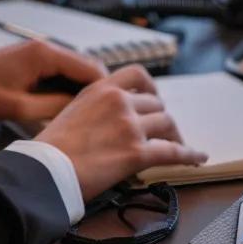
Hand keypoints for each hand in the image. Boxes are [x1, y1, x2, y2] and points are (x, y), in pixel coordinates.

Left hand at [0, 40, 106, 123]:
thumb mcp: (18, 108)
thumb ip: (54, 109)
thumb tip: (84, 115)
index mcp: (44, 53)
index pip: (91, 69)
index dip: (110, 93)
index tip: (121, 113)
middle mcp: (44, 48)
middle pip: (87, 69)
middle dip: (101, 93)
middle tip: (113, 120)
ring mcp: (38, 54)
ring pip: (74, 72)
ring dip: (85, 93)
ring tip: (95, 119)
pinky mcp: (31, 62)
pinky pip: (60, 74)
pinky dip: (69, 90)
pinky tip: (71, 111)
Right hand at [38, 64, 207, 200]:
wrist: (45, 169)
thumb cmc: (52, 147)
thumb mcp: (72, 110)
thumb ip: (97, 107)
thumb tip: (113, 120)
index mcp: (100, 88)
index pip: (137, 74)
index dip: (152, 88)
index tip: (155, 98)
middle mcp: (117, 101)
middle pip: (156, 105)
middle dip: (162, 120)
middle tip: (164, 133)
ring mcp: (129, 125)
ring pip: (167, 125)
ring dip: (175, 137)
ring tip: (179, 147)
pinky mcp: (137, 152)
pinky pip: (174, 152)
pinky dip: (190, 155)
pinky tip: (197, 158)